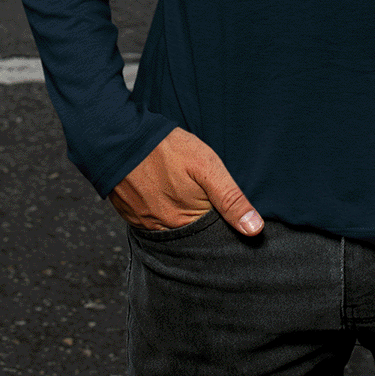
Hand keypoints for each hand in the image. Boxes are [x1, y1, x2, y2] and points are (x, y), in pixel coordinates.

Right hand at [108, 126, 264, 236]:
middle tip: (201, 194)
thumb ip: (231, 198)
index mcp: (186, 223)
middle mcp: (165, 231)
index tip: (225, 210)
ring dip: (181, 216)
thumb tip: (254, 231)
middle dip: (202, 221)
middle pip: (192, 234)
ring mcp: (145, 225)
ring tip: (183, 192)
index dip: (222, 224)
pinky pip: (153, 221)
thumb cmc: (166, 149)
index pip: (213, 236)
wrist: (119, 139)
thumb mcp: (207, 167)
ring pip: (172, 228)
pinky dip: (161, 210)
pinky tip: (165, 192)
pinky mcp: (132, 216)